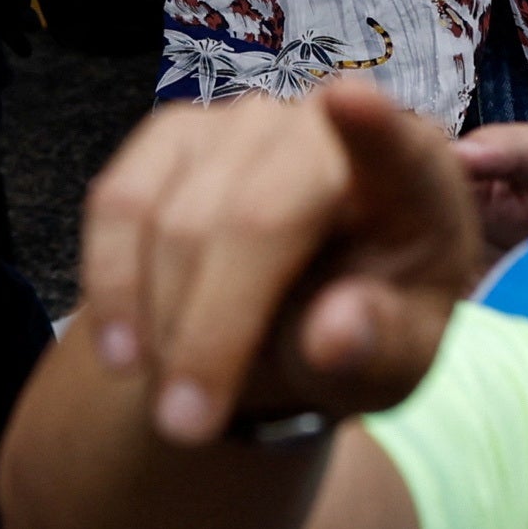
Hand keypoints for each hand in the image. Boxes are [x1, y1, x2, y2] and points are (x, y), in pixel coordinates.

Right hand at [74, 75, 481, 443]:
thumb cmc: (364, 336)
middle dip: (212, 330)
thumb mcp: (389, 367)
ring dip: (161, 324)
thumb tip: (333, 334)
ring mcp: (244, 123)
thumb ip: (375, 351)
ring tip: (174, 406)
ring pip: (174, 218)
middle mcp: (328, 130)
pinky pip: (119, 204)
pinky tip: (124, 353)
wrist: (298, 321)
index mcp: (416, 183)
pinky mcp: (175, 134)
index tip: (349, 102)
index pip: (401, 152)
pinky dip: (111, 286)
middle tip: (187, 427)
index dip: (374, 130)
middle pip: (254, 217)